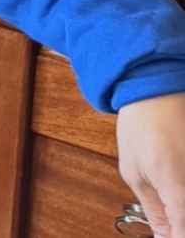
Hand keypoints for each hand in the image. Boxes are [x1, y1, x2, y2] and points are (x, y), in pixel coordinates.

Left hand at [117, 93, 184, 235]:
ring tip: (171, 198)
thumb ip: (154, 210)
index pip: (184, 234)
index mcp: (179, 190)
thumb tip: (164, 237)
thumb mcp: (134, 171)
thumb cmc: (141, 127)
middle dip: (180, 225)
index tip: (165, 236)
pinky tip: (178, 191)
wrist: (156, 90)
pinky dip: (183, 195)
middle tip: (169, 221)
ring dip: (182, 209)